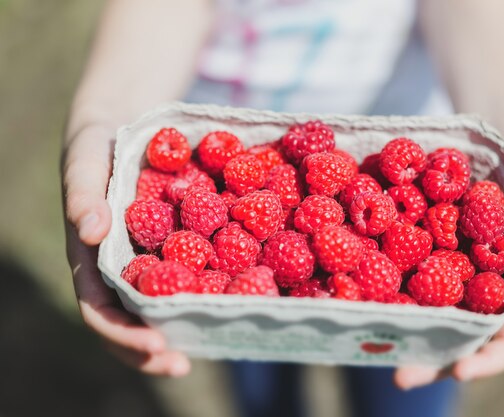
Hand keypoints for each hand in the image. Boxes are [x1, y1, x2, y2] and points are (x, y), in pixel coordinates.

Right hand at [63, 124, 190, 376]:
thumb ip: (83, 191)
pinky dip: (206, 289)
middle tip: (181, 364)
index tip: (155, 345)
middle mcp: (120, 267)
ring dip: (182, 327)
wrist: (122, 126)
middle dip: (153, 348)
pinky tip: (234, 297)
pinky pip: (191, 272)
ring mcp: (149, 258)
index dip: (123, 333)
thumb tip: (90, 230)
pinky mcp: (176, 244)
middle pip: (131, 320)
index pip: (100, 309)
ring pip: (162, 303)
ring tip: (209, 343)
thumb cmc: (96, 145)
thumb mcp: (85, 159)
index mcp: (91, 259)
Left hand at [394, 157, 503, 388]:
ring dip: (398, 331)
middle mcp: (474, 290)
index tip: (458, 370)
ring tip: (371, 343)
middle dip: (429, 359)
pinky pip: (397, 272)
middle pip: (455, 337)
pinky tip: (355, 292)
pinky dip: (378, 286)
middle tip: (401, 376)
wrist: (487, 145)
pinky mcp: (415, 250)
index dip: (486, 360)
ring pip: (422, 313)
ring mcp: (443, 273)